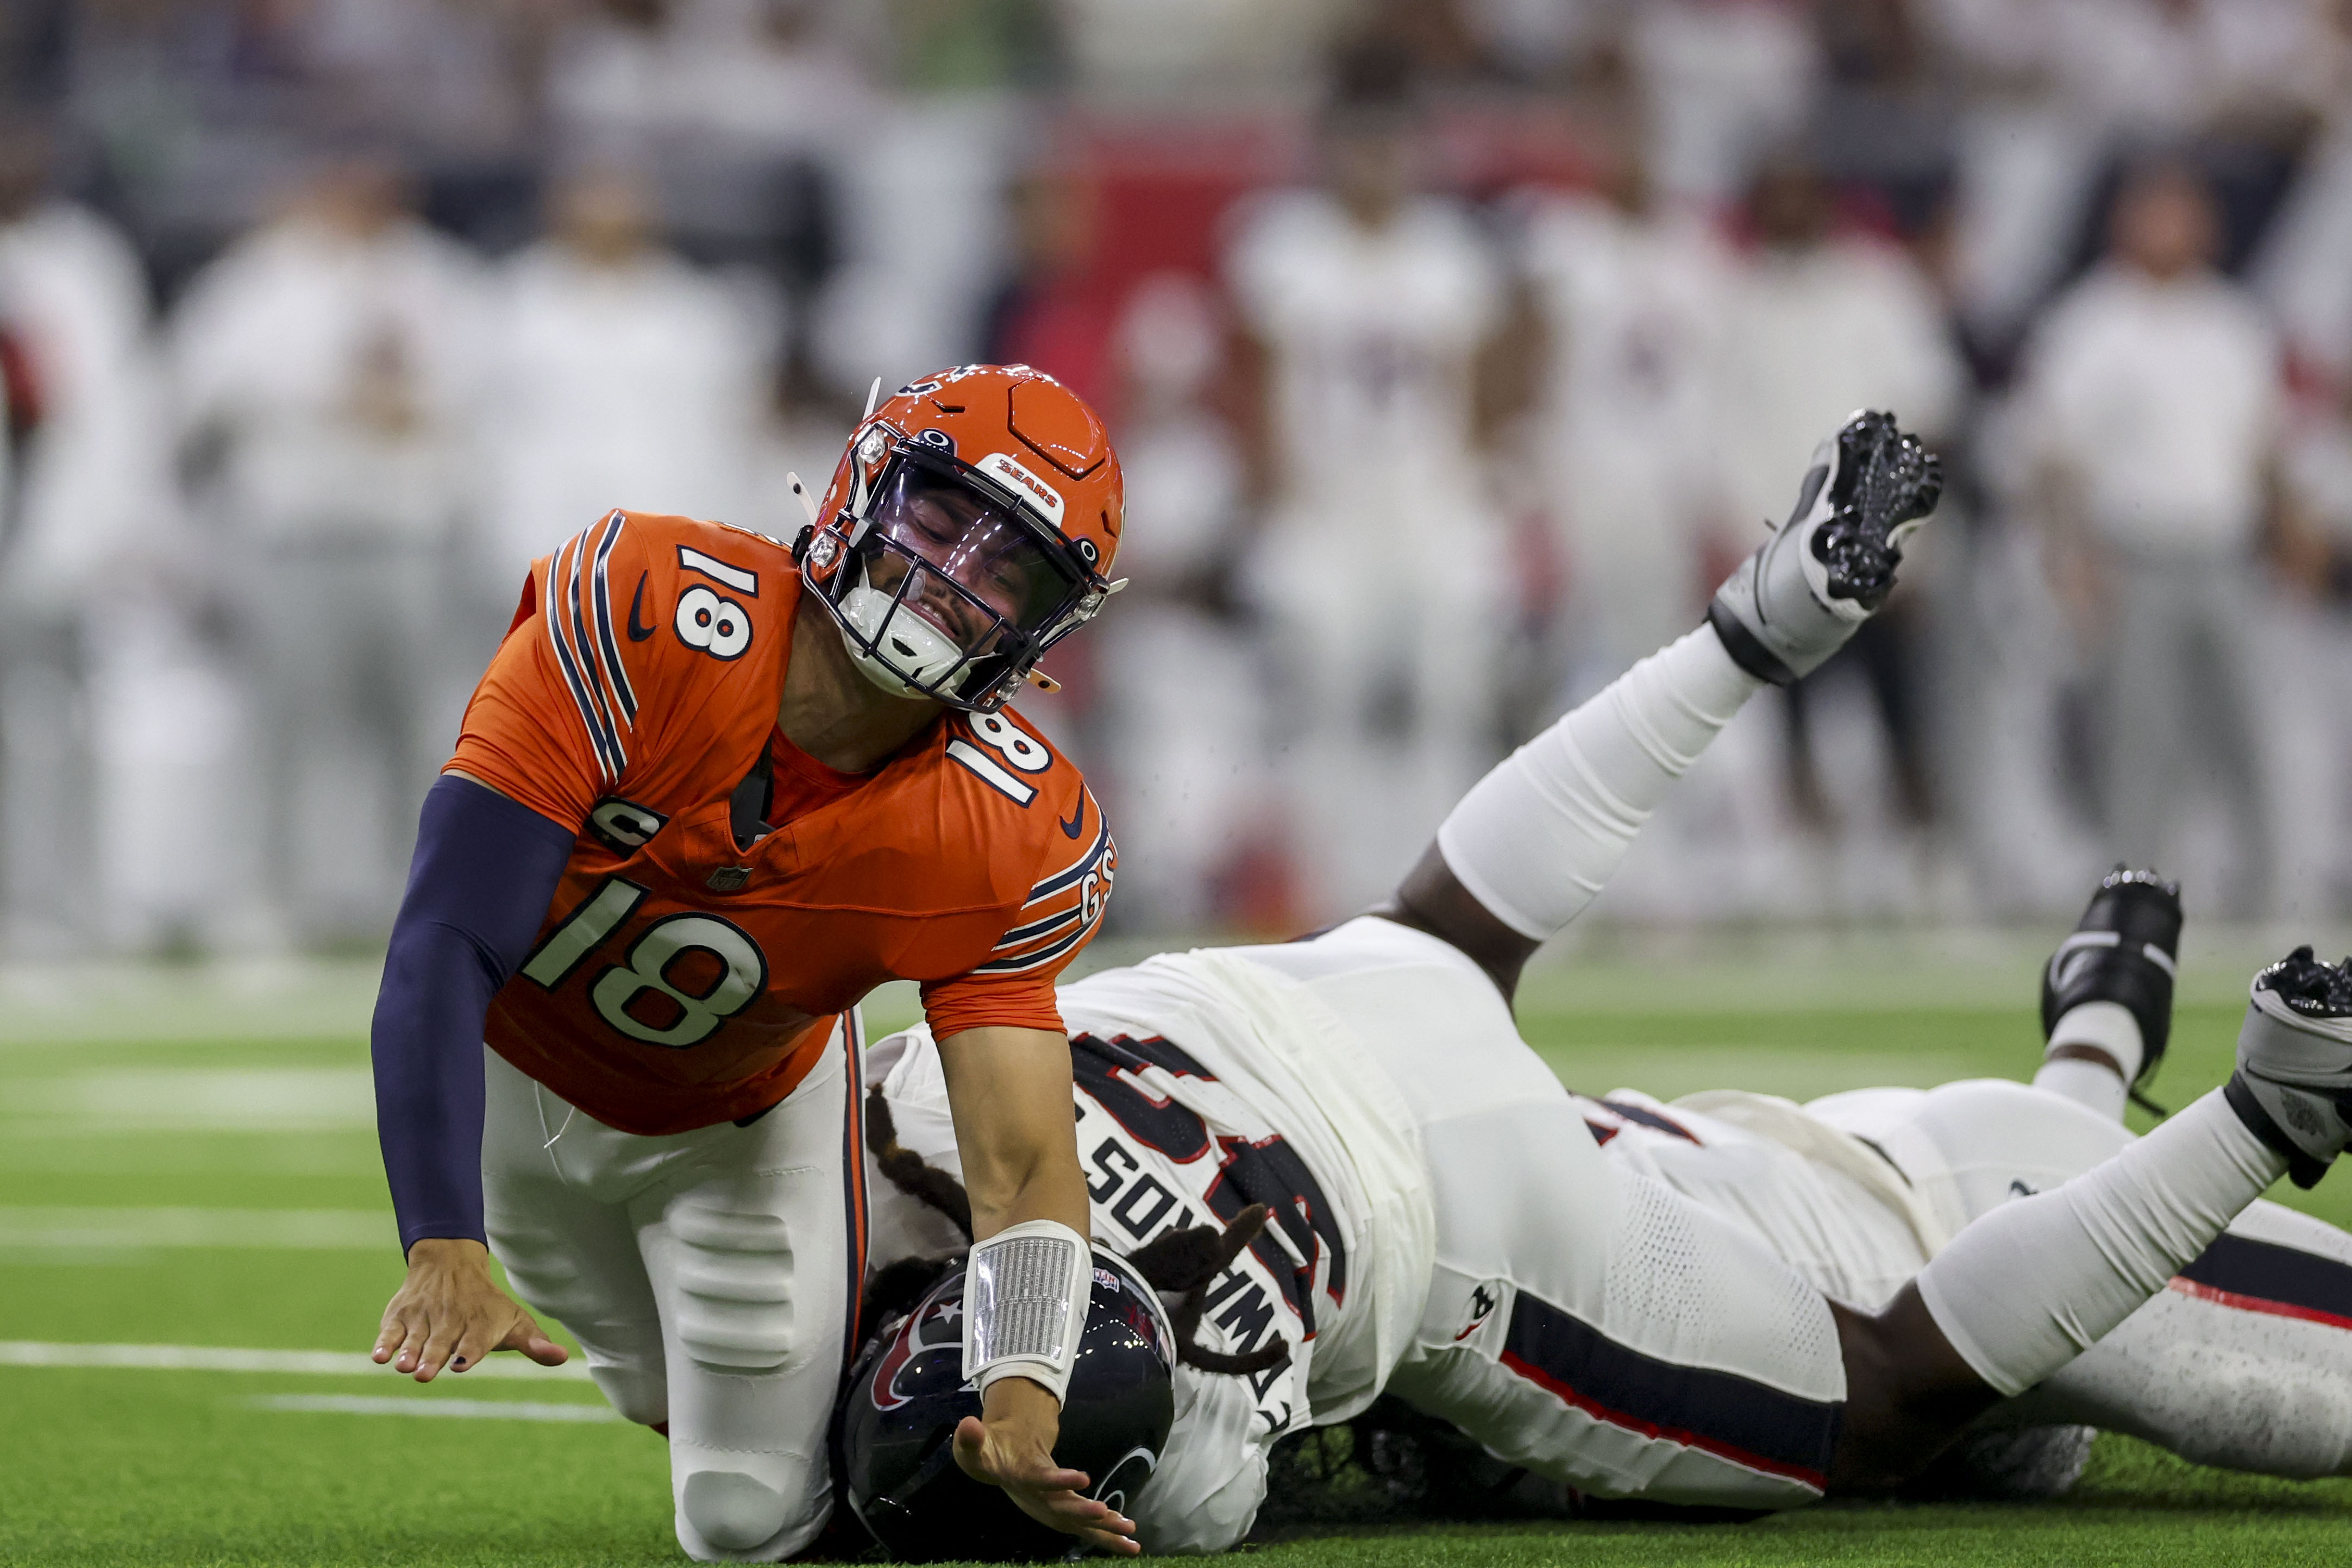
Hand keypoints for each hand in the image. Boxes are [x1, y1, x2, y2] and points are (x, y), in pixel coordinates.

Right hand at [372, 1237, 568, 1382]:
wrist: (450, 1262)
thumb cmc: (488, 1304)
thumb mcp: (515, 1321)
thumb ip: (535, 1343)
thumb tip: (563, 1358)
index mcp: (479, 1324)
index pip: (475, 1340)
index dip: (469, 1351)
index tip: (462, 1363)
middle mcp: (450, 1320)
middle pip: (441, 1342)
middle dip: (433, 1357)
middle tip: (425, 1374)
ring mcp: (423, 1317)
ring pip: (414, 1338)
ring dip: (408, 1352)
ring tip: (403, 1367)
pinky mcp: (400, 1316)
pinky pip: (390, 1330)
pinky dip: (384, 1343)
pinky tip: (380, 1357)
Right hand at [951, 1376, 1137, 1555]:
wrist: (997, 1466)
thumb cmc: (987, 1453)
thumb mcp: (975, 1445)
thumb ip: (970, 1439)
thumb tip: (968, 1425)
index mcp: (1020, 1480)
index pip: (1039, 1481)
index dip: (1058, 1481)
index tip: (1083, 1478)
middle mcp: (1038, 1500)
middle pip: (1063, 1510)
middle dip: (1085, 1514)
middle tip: (1108, 1515)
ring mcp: (1051, 1507)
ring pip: (1079, 1523)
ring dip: (1105, 1531)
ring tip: (1131, 1536)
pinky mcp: (1062, 1508)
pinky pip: (1086, 1523)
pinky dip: (1107, 1529)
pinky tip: (1129, 1534)